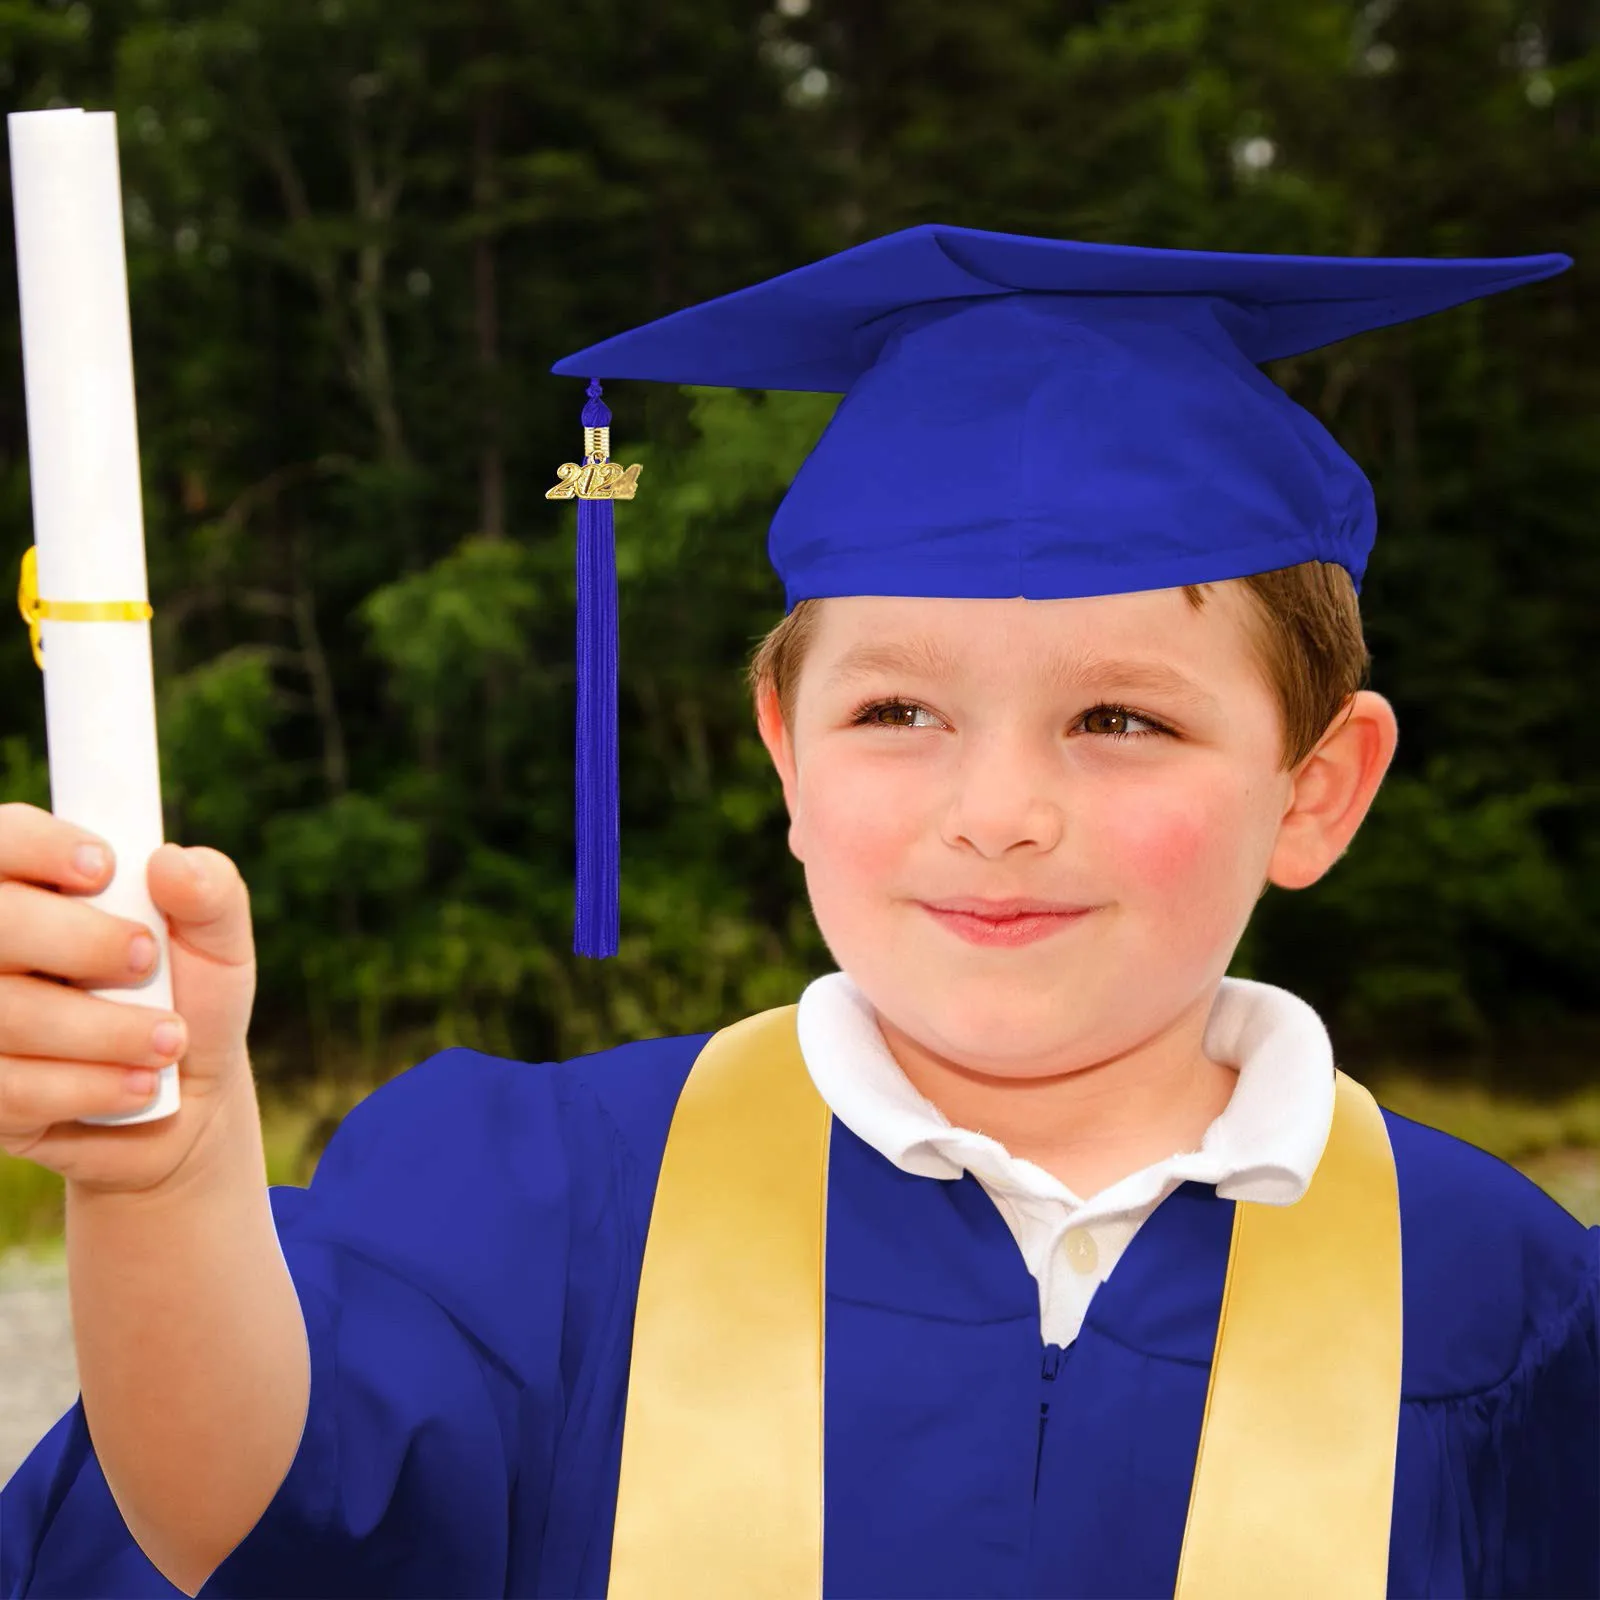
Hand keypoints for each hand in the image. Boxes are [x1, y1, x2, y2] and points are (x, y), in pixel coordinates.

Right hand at [0, 802, 259, 1196]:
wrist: (189, 1096)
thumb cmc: (191, 997)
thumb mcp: (218, 941)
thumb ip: (210, 893)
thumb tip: (172, 861)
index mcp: (36, 888)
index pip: (3, 839)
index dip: (39, 847)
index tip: (104, 868)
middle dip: (83, 943)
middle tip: (147, 962)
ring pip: (8, 1014)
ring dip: (107, 1032)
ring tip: (169, 1041)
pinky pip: (11, 1088)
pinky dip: (92, 1087)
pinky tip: (138, 1085)